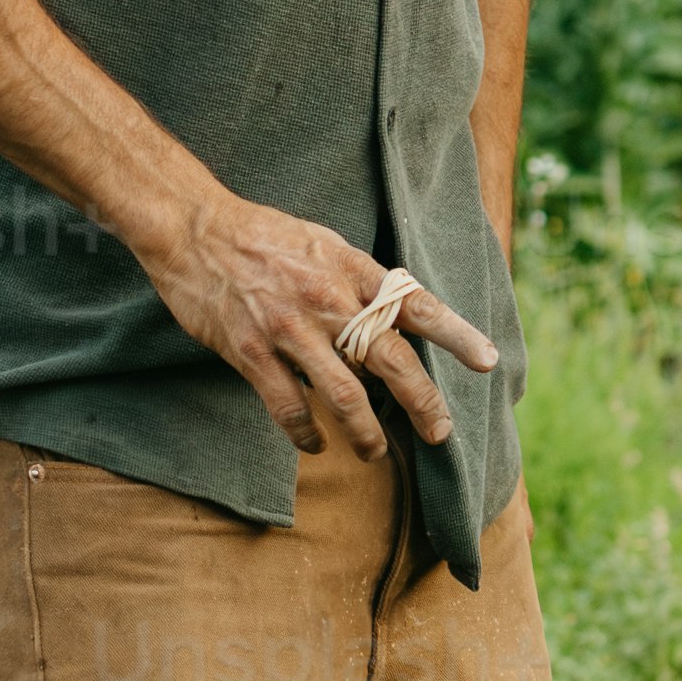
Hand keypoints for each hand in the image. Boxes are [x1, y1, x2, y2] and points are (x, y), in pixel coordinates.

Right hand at [137, 184, 500, 459]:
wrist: (194, 228)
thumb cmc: (261, 235)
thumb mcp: (323, 242)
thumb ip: (358, 279)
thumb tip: (395, 311)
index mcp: (350, 269)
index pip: (415, 304)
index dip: (455, 334)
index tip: (487, 361)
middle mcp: (327, 301)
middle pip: (391, 360)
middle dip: (423, 402)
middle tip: (441, 431)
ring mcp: (289, 329)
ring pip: (345, 395)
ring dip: (366, 433)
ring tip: (375, 452)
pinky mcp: (251, 352)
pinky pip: (289, 407)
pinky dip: (306, 433)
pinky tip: (315, 444)